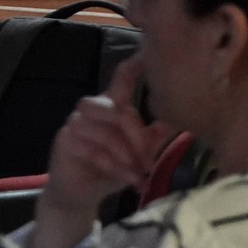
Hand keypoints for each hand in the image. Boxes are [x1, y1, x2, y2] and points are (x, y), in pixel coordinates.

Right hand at [26, 56, 172, 247]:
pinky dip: (115, 167)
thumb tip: (181, 119)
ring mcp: (75, 125)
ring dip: (125, 153)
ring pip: (105, 131)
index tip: (145, 55)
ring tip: (139, 173)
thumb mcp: (138, 151)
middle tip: (149, 159)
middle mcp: (91, 110)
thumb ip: (155, 134)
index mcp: (110, 106)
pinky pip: (94, 151)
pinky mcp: (65, 143)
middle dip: (136, 135)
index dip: (131, 69)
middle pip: (116, 108)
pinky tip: (129, 180)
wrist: (79, 192)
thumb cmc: (110, 167)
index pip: (119, 80)